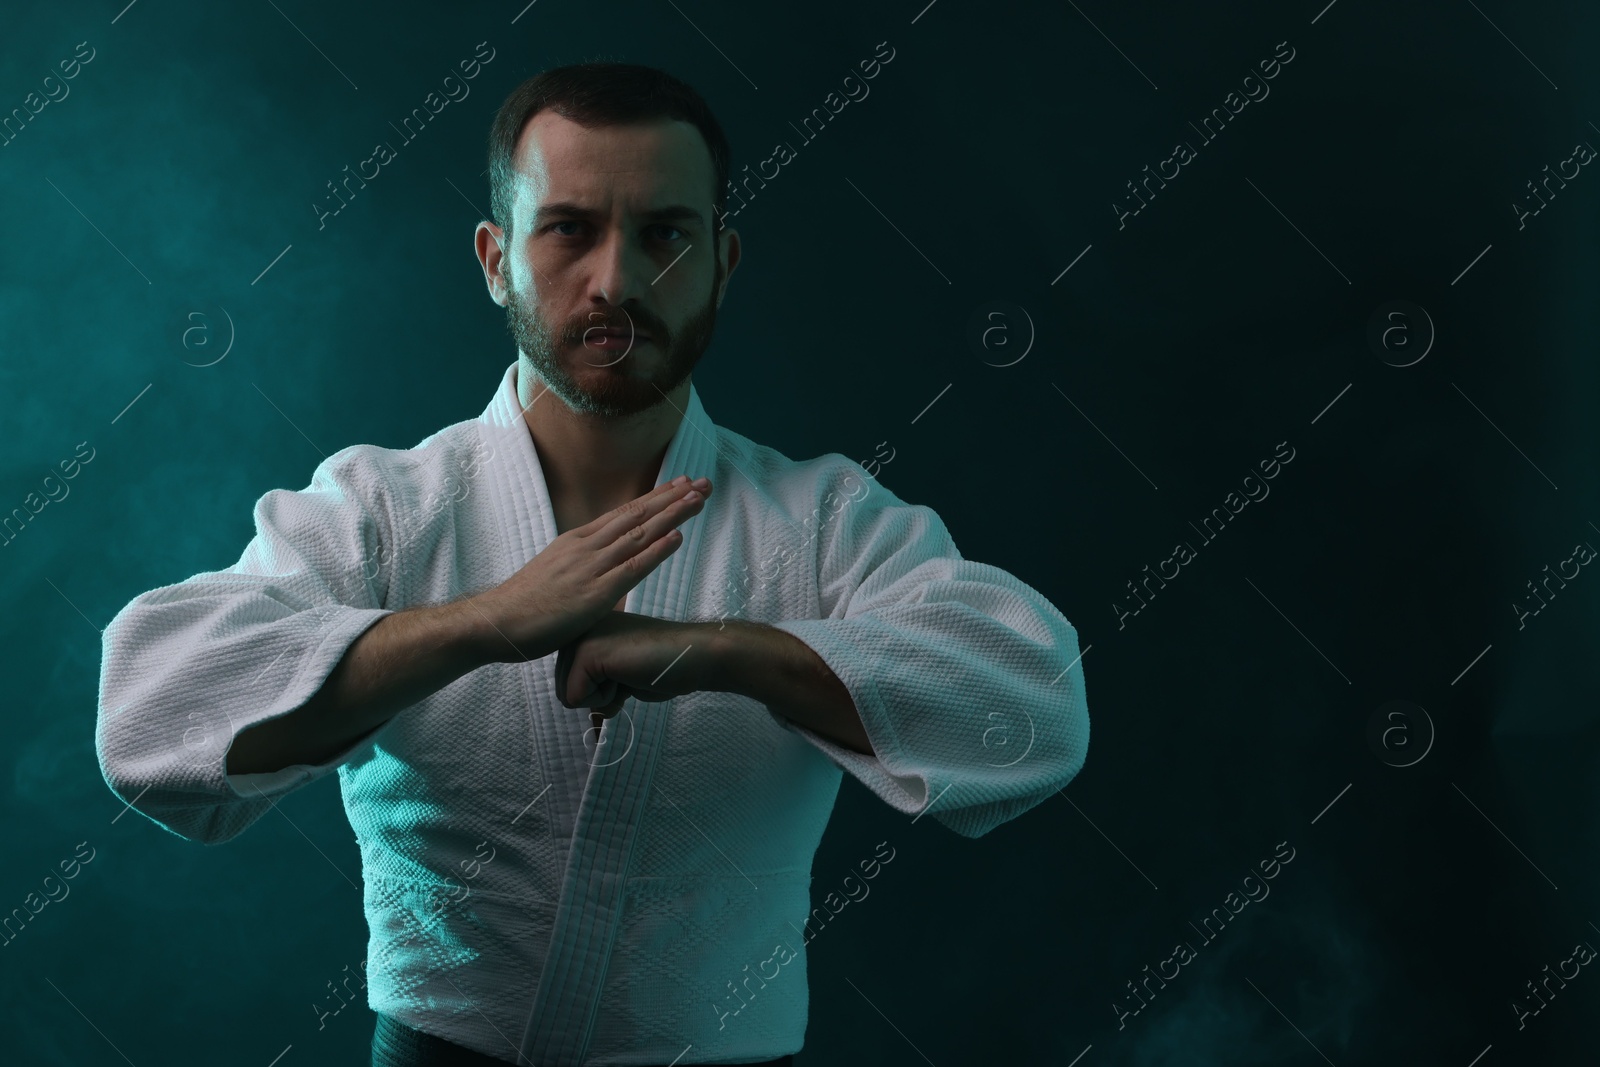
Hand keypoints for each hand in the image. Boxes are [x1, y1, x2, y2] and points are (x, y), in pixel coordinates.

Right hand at [469, 475, 712, 662]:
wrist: (495, 622)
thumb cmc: (523, 606)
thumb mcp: (555, 576)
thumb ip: (581, 569)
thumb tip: (601, 572)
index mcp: (577, 541)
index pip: (624, 513)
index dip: (655, 498)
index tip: (680, 485)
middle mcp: (586, 546)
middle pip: (637, 515)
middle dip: (672, 498)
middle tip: (703, 482)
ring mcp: (591, 567)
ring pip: (639, 534)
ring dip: (672, 515)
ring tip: (699, 499)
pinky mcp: (594, 593)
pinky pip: (631, 568)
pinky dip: (657, 551)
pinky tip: (678, 538)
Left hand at [555, 611, 716, 720]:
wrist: (691, 656)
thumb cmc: (661, 667)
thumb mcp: (617, 673)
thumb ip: (593, 679)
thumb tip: (574, 704)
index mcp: (585, 630)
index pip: (568, 682)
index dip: (599, 692)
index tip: (628, 671)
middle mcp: (578, 629)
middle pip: (563, 690)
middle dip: (599, 696)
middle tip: (629, 673)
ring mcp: (580, 638)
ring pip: (567, 696)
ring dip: (602, 698)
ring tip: (628, 672)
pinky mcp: (586, 653)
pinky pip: (577, 699)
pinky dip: (605, 699)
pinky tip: (628, 676)